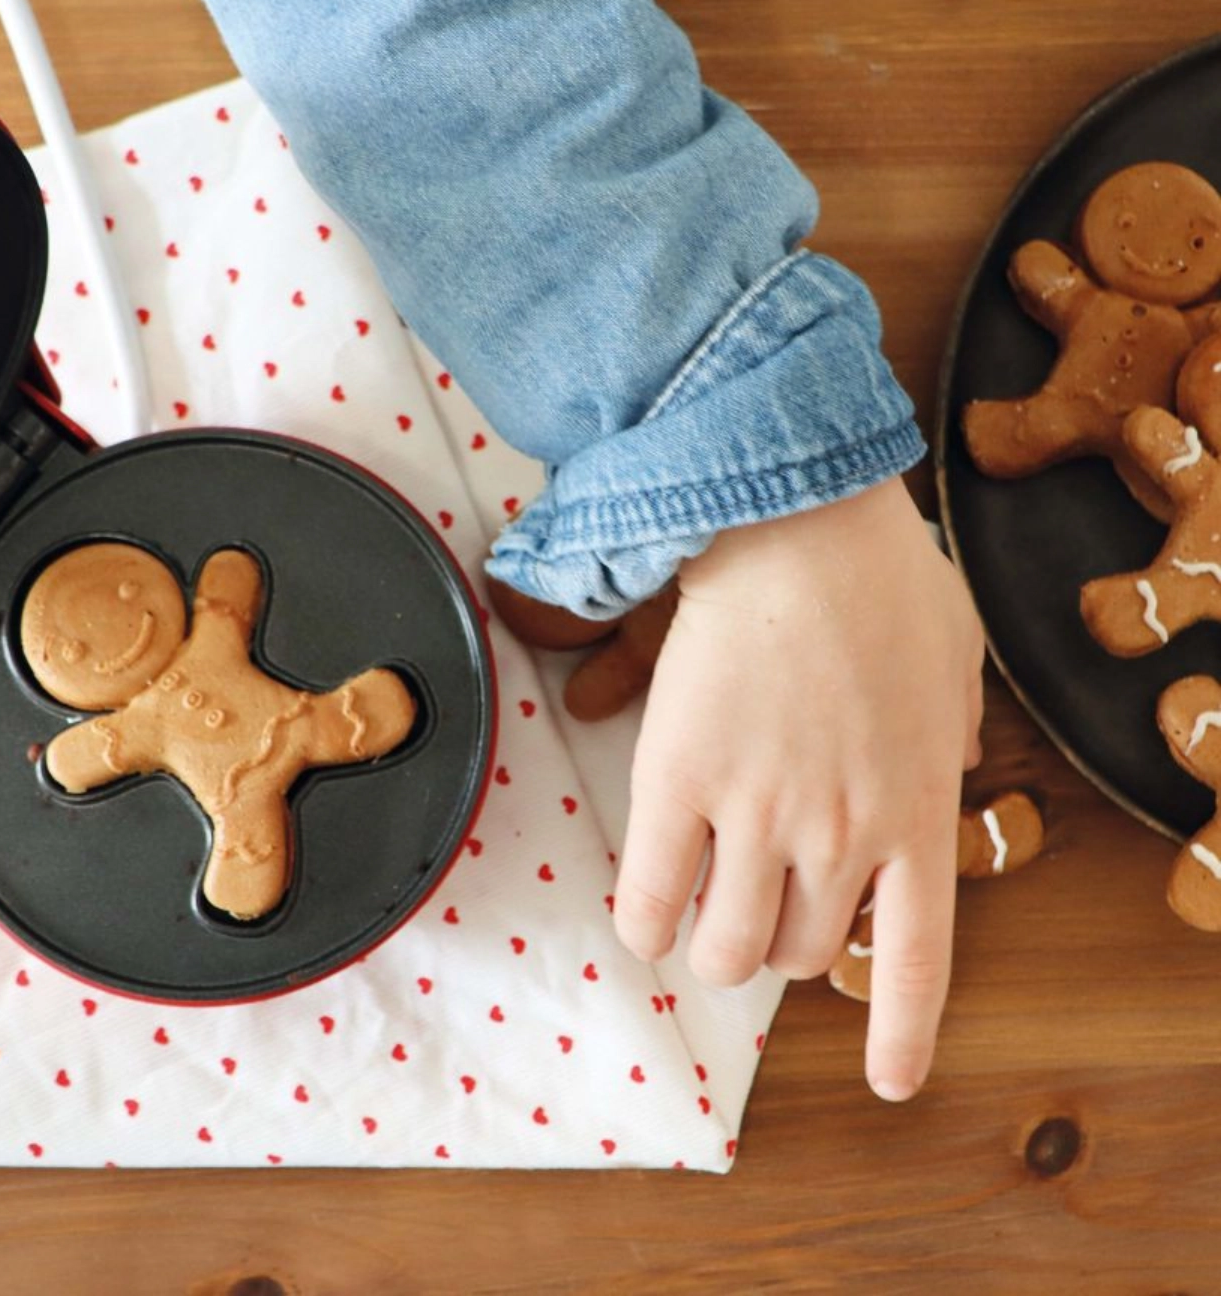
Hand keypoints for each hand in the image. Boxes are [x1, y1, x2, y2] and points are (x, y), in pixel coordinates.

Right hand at [613, 476, 984, 1101]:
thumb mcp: (956, 658)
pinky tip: (644, 909)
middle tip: (760, 904)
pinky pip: (650, 901)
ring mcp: (758, 815)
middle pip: (800, 957)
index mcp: (917, 810)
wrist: (791, 521)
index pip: (916, 959)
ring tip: (700, 907)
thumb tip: (947, 765)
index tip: (887, 1080)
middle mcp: (842, 834)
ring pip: (726, 950)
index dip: (900, 1034)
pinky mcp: (677, 784)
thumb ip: (956, 732)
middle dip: (778, 946)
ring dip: (711, 945)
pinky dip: (644, 923)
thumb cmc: (879, 574)